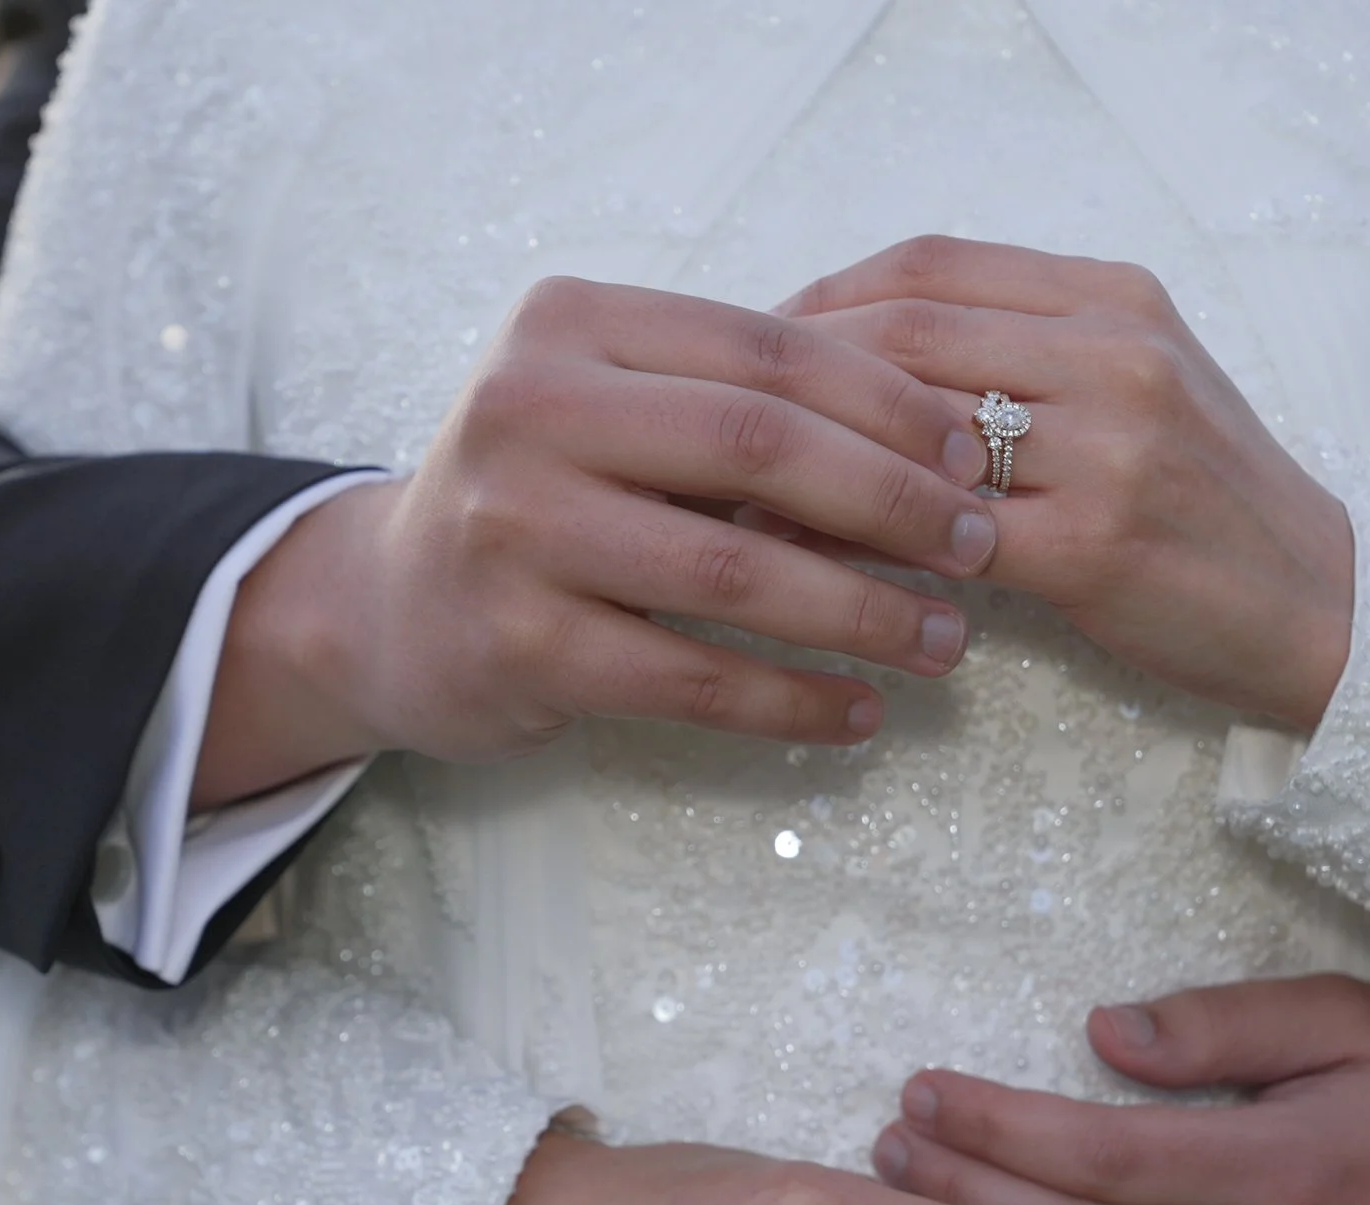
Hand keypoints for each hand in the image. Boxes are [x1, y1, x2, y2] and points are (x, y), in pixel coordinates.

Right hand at [194, 278, 1003, 804]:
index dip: (886, 402)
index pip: (764, 349)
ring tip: (946, 641)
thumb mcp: (614, 412)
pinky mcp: (521, 645)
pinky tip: (861, 712)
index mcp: (569, 325)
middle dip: (892, 501)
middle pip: (758, 446)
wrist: (392, 610)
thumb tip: (938, 438)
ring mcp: (516, 530)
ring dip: (862, 613)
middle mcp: (528, 409)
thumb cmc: (546, 500)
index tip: (972, 453)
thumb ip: (732, 404)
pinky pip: (693, 678)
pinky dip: (792, 700)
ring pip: (734, 572)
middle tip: (978, 548)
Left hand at [781, 235, 1354, 730]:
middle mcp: (1114, 354)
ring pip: (910, 428)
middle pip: (905, 330)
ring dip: (809, 462)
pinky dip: (859, 541)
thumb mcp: (1137, 389)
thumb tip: (868, 356)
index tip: (757, 343)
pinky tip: (808, 563)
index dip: (826, 298)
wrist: (1320, 608)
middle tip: (724, 423)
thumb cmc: (1209, 506)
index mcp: (1116, 300)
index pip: (932, 265)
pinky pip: (938, 532)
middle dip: (795, 376)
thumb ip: (1025, 355)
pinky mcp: (1095, 545)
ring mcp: (1109, 447)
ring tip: (739, 493)